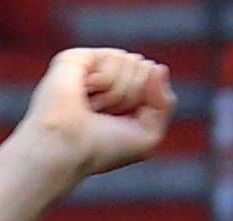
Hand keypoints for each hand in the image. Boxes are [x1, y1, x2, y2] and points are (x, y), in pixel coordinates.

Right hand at [23, 43, 176, 183]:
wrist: (67, 150)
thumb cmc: (99, 151)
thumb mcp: (148, 137)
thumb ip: (165, 102)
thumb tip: (157, 67)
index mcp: (120, 95)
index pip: (153, 76)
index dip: (144, 101)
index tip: (117, 122)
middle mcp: (104, 79)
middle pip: (145, 67)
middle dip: (132, 95)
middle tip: (103, 115)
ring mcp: (89, 67)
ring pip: (132, 62)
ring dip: (117, 92)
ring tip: (91, 107)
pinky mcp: (75, 59)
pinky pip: (114, 57)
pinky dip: (106, 80)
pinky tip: (84, 92)